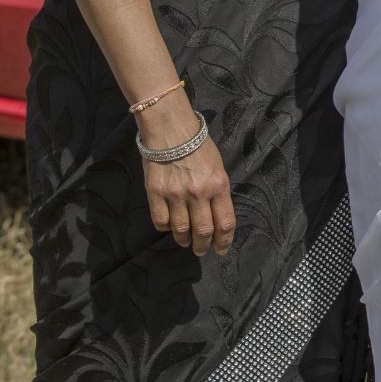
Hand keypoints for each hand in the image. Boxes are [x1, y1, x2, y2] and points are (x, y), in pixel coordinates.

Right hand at [140, 118, 234, 256]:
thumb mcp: (218, 167)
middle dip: (203, 246)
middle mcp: (199, 193)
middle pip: (203, 231)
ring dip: (184, 240)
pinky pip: (161, 222)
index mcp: (218, 185)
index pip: (225, 222)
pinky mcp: (156, 193)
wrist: (171, 130)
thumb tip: (216, 214)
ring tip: (186, 242)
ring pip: (181, 230)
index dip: (224, 241)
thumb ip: (217, 191)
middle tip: (201, 251)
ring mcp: (176, 194)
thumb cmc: (199, 146)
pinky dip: (166, 228)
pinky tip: (169, 227)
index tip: (221, 249)